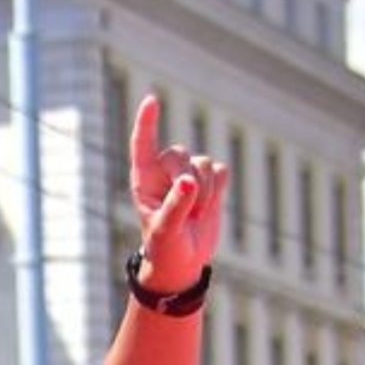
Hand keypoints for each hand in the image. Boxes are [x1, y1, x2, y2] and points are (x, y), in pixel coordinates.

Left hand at [130, 97, 227, 292]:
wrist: (183, 263)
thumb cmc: (165, 249)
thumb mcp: (165, 232)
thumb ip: (175, 207)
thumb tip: (188, 181)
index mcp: (144, 180)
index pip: (143, 144)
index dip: (147, 122)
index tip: (151, 101)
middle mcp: (164, 172)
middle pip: (181, 154)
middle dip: (188, 182)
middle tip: (187, 214)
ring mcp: (188, 174)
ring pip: (203, 163)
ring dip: (204, 193)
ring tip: (194, 217)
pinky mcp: (210, 180)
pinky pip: (221, 170)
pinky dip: (218, 190)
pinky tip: (207, 208)